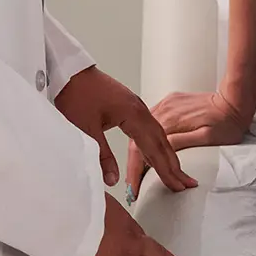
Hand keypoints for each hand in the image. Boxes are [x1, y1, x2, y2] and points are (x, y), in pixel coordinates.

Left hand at [55, 67, 197, 194]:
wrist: (68, 71)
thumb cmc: (76, 94)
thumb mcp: (86, 129)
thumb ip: (102, 156)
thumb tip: (113, 180)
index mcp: (132, 114)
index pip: (154, 148)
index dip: (166, 169)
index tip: (177, 185)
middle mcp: (139, 108)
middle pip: (162, 140)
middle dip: (173, 163)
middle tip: (186, 183)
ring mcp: (135, 105)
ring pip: (157, 133)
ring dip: (167, 152)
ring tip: (176, 170)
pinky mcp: (129, 104)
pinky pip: (149, 126)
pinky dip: (157, 141)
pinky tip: (157, 148)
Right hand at [123, 89, 252, 201]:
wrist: (235, 100)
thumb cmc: (227, 122)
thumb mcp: (207, 138)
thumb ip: (181, 143)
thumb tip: (159, 151)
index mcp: (172, 121)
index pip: (146, 148)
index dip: (138, 172)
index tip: (135, 188)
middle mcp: (165, 110)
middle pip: (139, 139)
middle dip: (134, 164)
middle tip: (133, 186)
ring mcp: (166, 104)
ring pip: (143, 129)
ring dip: (138, 150)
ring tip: (137, 172)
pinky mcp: (171, 102)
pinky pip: (152, 120)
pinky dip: (146, 136)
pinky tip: (146, 147)